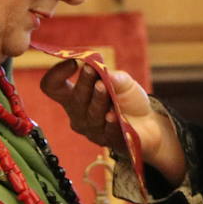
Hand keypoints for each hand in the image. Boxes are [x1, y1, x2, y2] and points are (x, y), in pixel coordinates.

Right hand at [39, 60, 185, 179]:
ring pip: (90, 115)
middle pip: (74, 99)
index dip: (56, 74)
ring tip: (104, 87)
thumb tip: (101, 68)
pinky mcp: (108, 141)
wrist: (149, 122)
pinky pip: (106, 132)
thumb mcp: (122, 81)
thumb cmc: (128, 99)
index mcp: (74, 95)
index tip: (72, 62)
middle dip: (83, 83)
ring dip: (97, 100)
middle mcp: (78, 114)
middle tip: (91, 69)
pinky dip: (110, 123)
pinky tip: (113, 115)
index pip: (53, 87)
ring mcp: (91, 130)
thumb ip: (112, 75)